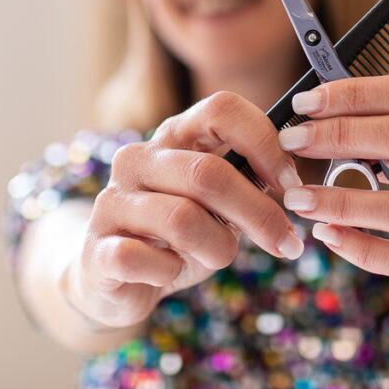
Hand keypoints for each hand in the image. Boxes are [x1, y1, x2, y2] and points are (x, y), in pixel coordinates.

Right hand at [67, 91, 305, 328]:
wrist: (117, 279)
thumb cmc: (181, 234)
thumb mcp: (220, 203)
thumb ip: (248, 183)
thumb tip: (293, 183)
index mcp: (174, 136)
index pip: (221, 109)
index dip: (264, 143)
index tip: (290, 183)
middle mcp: (137, 159)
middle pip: (209, 172)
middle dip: (258, 212)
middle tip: (286, 242)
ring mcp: (111, 201)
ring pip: (182, 219)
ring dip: (218, 248)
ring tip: (221, 257)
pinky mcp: (95, 248)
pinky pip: (144, 258)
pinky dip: (170, 270)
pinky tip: (171, 270)